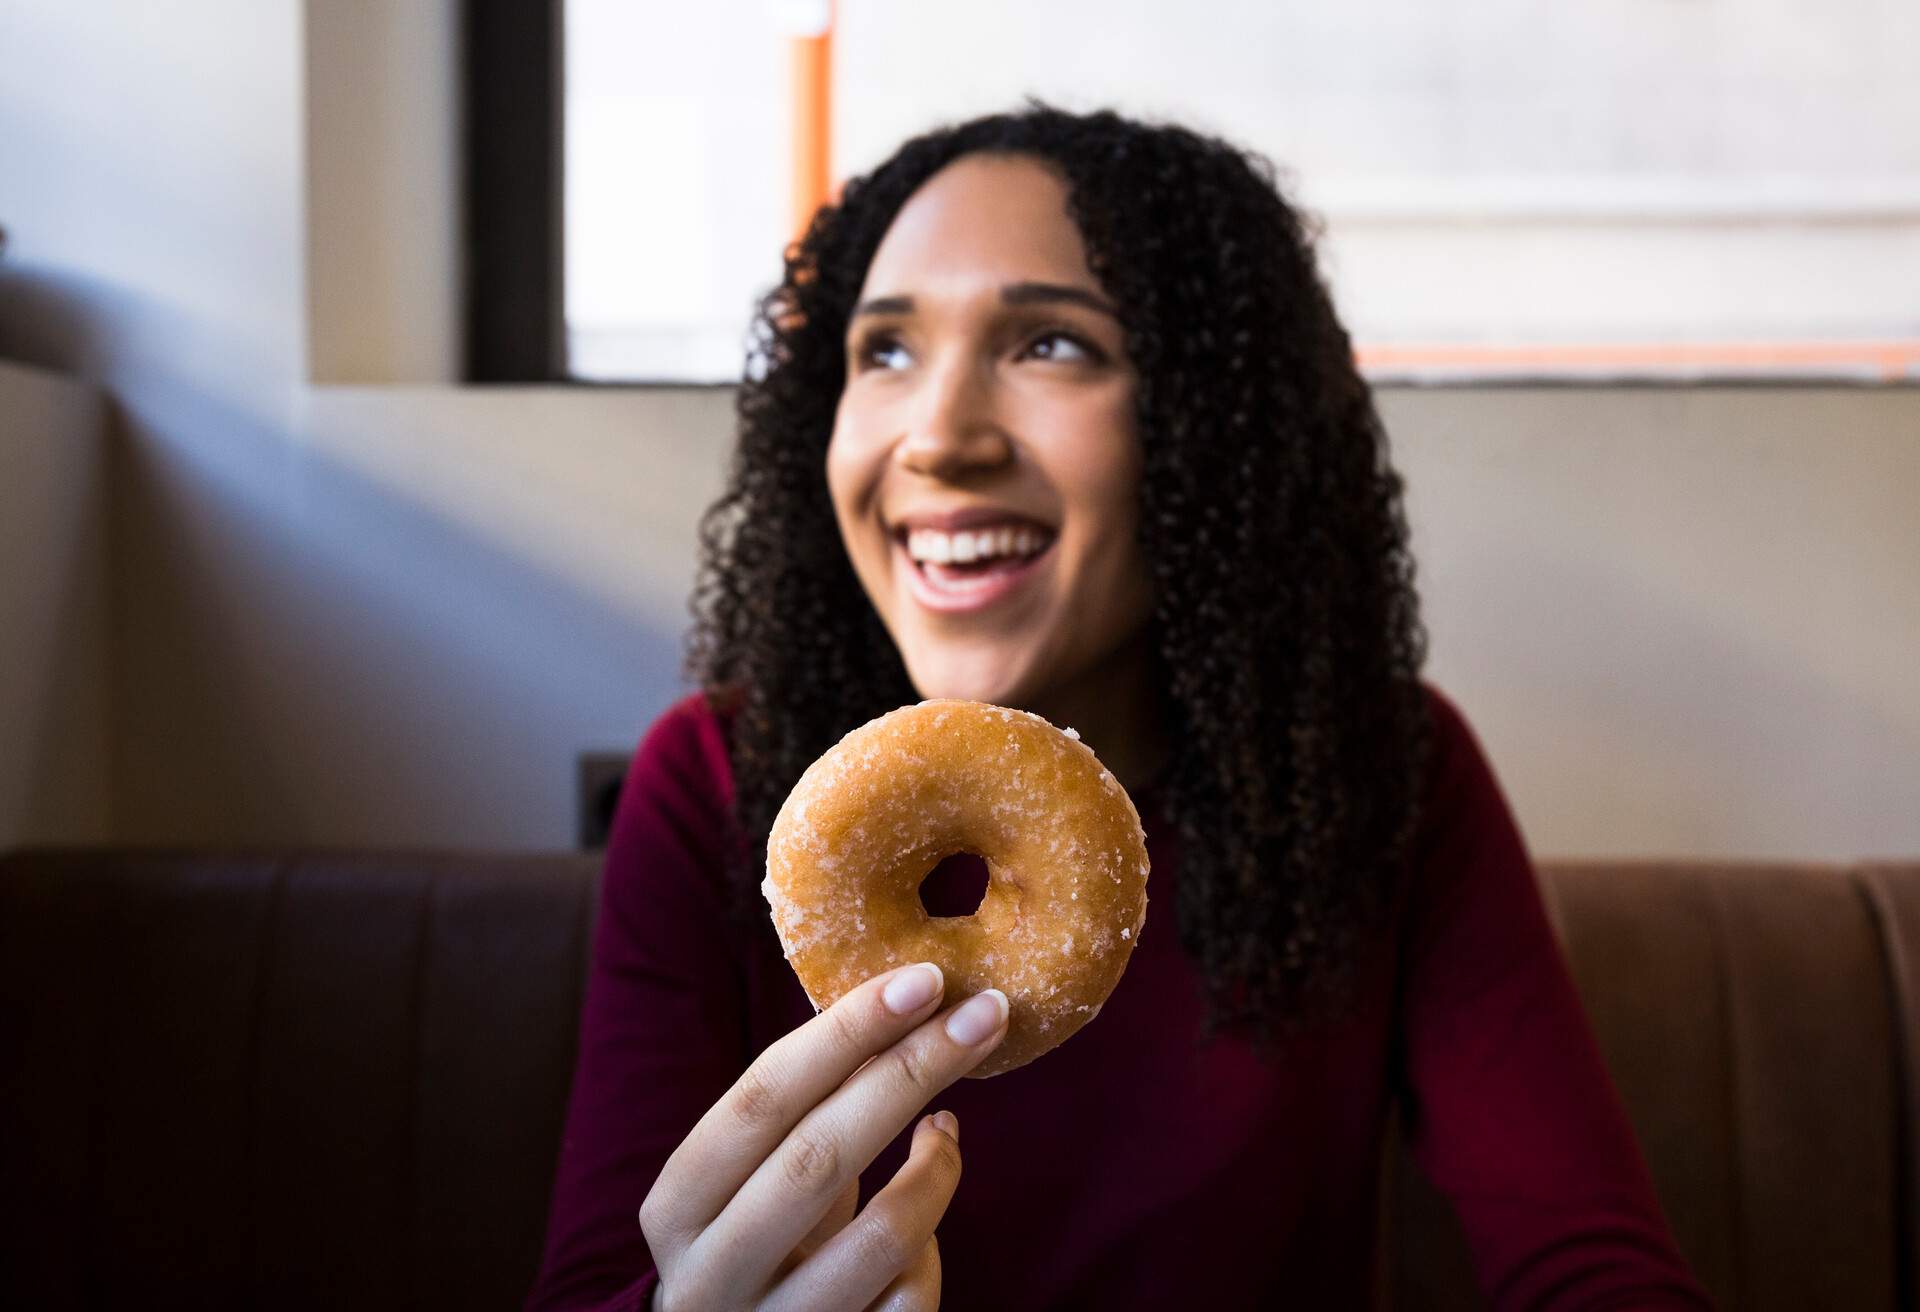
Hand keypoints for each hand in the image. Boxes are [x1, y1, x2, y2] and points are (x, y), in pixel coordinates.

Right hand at [640, 962, 1009, 1309]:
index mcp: (678, 1205)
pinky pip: (908, 1303)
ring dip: (937, 1171)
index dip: (845, 1032)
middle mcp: (710, 1275)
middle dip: (911, 1072)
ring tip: (946, 1131)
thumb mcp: (752, 1178)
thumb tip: (904, 1005)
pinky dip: (931, 1253)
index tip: (925, 980)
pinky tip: (925, 1230)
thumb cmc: (752, 1244)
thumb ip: (803, 1111)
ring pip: (880, 1241)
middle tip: (984, 1012)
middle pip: (819, 1158)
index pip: (761, 1097)